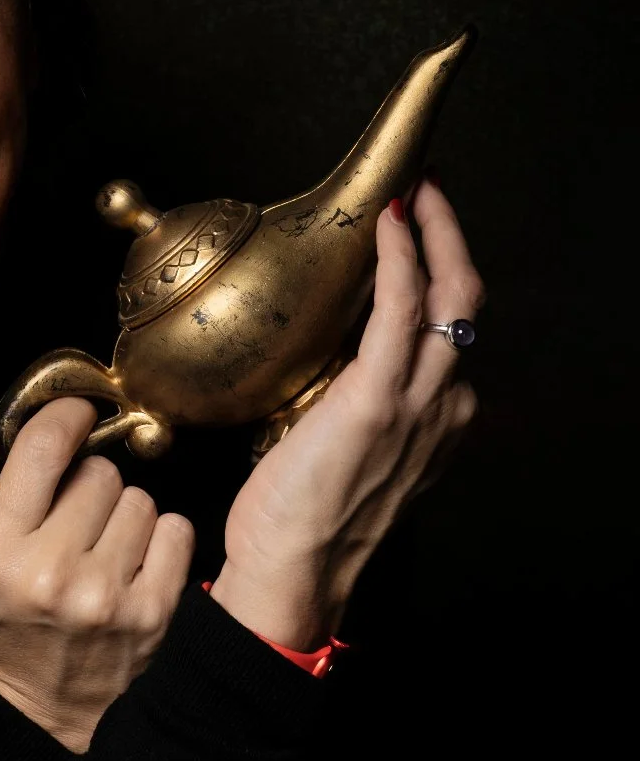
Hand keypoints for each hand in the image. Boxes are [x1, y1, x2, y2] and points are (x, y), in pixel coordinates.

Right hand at [0, 398, 193, 752]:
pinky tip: (130, 565)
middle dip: (85, 482)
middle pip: (97, 470)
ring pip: (138, 497)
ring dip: (122, 512)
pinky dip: (158, 539)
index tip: (73, 415)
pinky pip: (174, 529)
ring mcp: (107, 597)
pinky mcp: (155, 614)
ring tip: (98, 546)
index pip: (44, 446)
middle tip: (69, 517)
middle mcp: (51, 575)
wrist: (46, 710)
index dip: (65, 415)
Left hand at [210, 177, 482, 649]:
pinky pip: (402, 312)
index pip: (448, 329)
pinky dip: (401, 261)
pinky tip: (389, 228)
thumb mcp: (339, 448)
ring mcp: (418, 404)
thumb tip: (321, 366)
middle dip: (452, 238)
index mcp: (433, 419)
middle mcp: (441, 407)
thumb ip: (349, 404)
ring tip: (414, 193)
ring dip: (436, 234)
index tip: (416, 231)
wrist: (292, 569)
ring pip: (452, 299)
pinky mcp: (378, 402)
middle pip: (467, 303)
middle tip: (427, 191)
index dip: (439, 273)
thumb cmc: (300, 516)